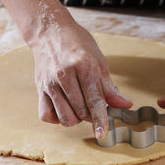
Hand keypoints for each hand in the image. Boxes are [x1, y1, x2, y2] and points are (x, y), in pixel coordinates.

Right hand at [31, 24, 131, 138]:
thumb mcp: (99, 61)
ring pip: (64, 117)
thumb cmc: (77, 44)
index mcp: (84, 66)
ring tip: (79, 105)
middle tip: (93, 104)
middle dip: (91, 115)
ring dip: (76, 118)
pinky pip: (47, 115)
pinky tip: (64, 107)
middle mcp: (64, 75)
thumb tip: (125, 105)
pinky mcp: (39, 89)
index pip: (94, 100)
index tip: (102, 133)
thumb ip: (110, 87)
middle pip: (81, 112)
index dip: (100, 119)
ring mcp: (50, 83)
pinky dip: (57, 117)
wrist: (49, 31)